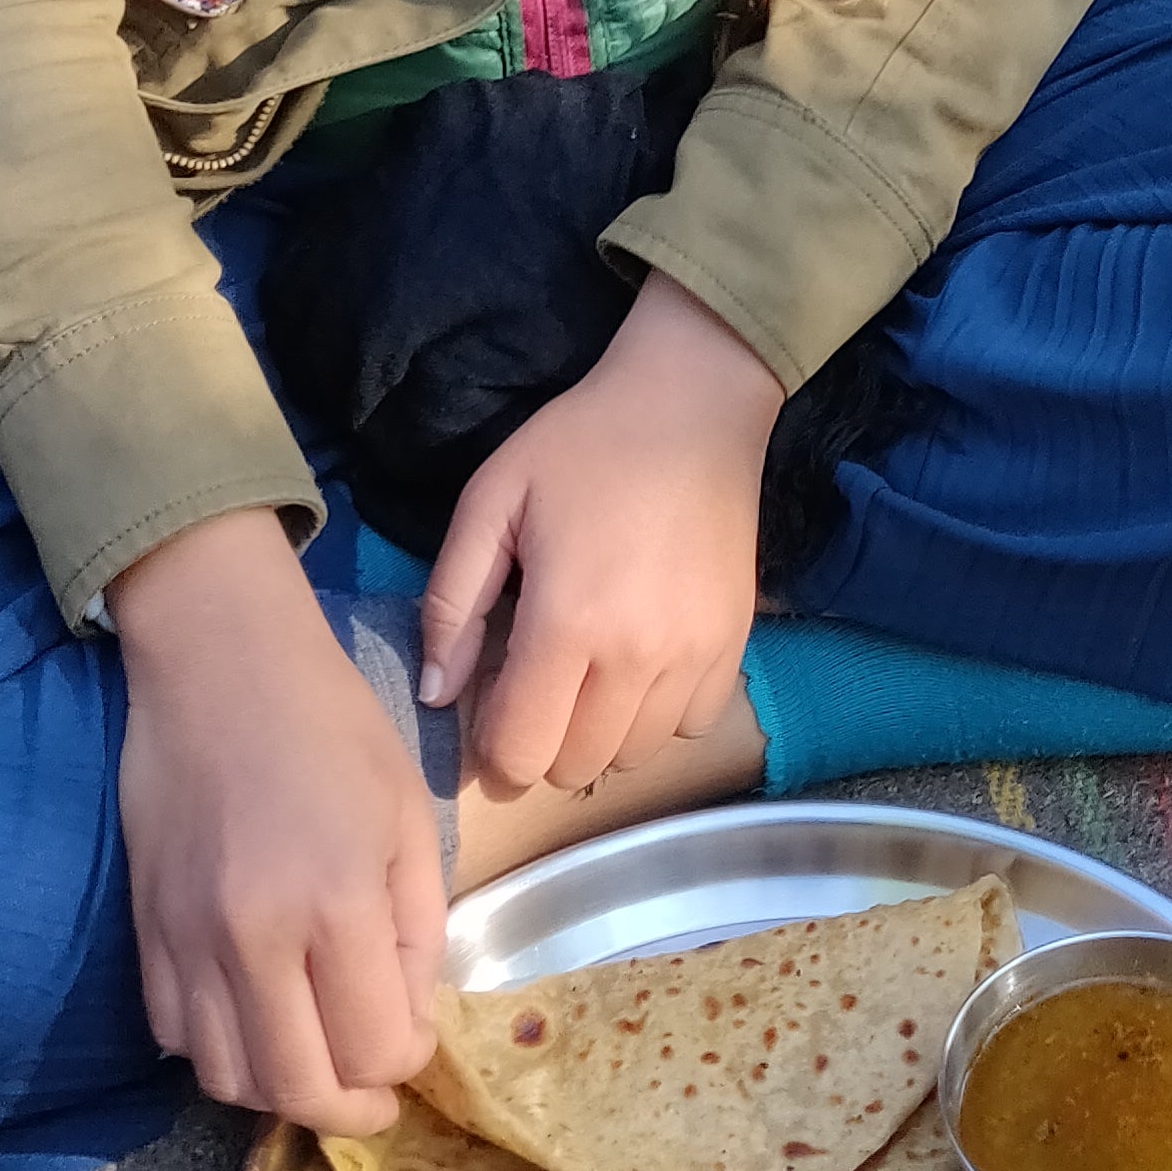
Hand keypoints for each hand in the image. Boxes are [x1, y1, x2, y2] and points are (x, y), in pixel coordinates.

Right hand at [109, 504, 445, 1130]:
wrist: (219, 664)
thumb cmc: (333, 727)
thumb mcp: (407, 817)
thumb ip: (415, 930)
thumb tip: (405, 1018)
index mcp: (336, 903)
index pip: (374, 1048)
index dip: (406, 1061)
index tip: (414, 1034)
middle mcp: (255, 938)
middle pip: (297, 1089)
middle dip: (349, 1110)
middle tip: (373, 1097)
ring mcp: (189, 940)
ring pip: (227, 1079)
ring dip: (279, 1089)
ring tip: (314, 1061)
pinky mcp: (146, 932)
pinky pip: (175, 1036)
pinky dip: (219, 1051)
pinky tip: (253, 1019)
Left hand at [421, 276, 780, 797]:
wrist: (693, 404)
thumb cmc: (581, 445)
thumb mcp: (492, 502)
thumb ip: (451, 604)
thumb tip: (436, 694)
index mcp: (567, 622)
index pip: (519, 751)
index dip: (488, 750)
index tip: (483, 709)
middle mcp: (638, 657)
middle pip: (573, 767)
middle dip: (538, 741)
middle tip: (531, 679)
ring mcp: (695, 657)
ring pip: (631, 757)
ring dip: (597, 731)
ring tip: (585, 669)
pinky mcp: (735, 647)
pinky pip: (689, 728)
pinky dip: (656, 715)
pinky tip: (638, 663)